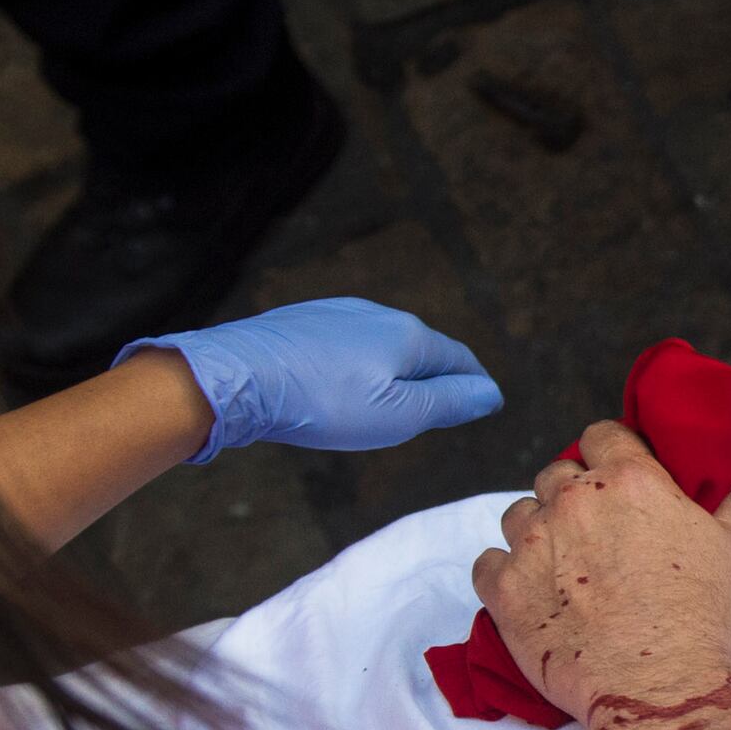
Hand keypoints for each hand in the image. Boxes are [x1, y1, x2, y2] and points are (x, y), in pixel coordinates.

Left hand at [122, 298, 500, 462]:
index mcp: (410, 336)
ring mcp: (336, 314)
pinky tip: (338, 385)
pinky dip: (354, 365)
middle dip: (431, 377)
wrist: (239, 376)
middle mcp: (378, 315)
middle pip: (419, 350)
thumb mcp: (399, 415)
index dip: (474, 385)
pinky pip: (343, 344)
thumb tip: (491, 393)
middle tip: (436, 409)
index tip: (482, 403)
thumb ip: (449, 403)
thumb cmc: (324, 402)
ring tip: (386, 400)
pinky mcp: (301, 321)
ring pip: (379, 344)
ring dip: (390, 370)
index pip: (459, 361)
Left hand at [471, 421, 730, 724]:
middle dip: (572, 493)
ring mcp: (533, 544)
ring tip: (559, 565)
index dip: (610, 452)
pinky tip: (528, 591)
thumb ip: (721, 510)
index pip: (602, 434)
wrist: (662, 691)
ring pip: (518, 513)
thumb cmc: (707, 623)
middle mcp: (574, 501)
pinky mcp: (504, 590)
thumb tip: (720, 486)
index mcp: (631, 481)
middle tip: (593, 530)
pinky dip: (504, 572)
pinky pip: (486, 563)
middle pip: (556, 473)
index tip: (617, 474)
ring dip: (537, 530)